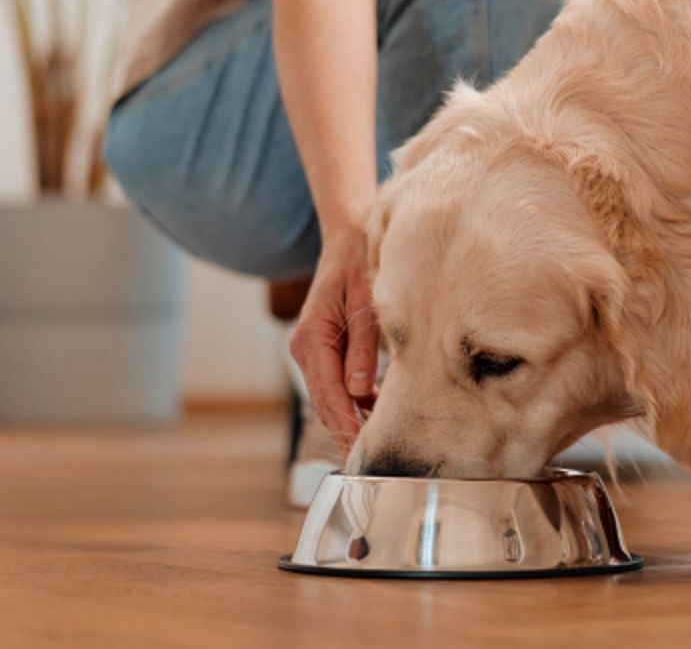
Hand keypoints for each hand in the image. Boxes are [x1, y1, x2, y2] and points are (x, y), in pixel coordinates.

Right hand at [289, 225, 379, 455]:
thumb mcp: (365, 304)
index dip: (346, 424)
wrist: (349, 238)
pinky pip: (334, 382)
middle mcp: (306, 347)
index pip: (329, 393)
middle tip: (369, 461)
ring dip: (349, 418)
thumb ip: (363, 348)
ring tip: (374, 443)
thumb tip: (359, 392)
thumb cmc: (360, 264)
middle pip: (325, 401)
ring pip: (329, 395)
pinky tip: (373, 412)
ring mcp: (311, 349)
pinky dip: (351, 400)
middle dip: (345, 430)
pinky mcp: (323, 349)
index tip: (360, 451)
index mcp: (313, 337)